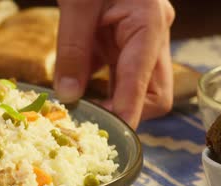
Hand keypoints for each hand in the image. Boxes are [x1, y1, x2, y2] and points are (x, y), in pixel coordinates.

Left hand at [54, 0, 174, 128]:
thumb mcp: (77, 4)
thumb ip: (73, 49)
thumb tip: (68, 96)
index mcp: (150, 24)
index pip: (146, 88)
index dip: (127, 116)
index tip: (107, 136)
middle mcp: (152, 34)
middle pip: (152, 94)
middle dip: (122, 113)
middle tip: (86, 123)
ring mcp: (139, 37)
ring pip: (132, 86)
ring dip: (107, 102)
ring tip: (76, 113)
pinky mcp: (120, 37)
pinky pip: (113, 72)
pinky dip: (94, 85)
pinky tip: (71, 90)